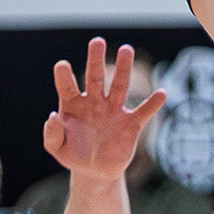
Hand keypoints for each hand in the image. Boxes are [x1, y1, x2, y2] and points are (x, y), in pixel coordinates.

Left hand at [44, 41, 166, 180]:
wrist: (95, 172)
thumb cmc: (73, 155)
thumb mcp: (56, 148)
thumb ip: (52, 134)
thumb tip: (54, 117)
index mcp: (73, 105)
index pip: (67, 86)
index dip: (64, 76)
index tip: (62, 65)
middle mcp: (94, 102)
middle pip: (96, 77)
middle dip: (96, 59)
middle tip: (97, 42)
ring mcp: (113, 111)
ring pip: (120, 85)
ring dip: (124, 68)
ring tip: (126, 49)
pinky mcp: (131, 124)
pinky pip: (144, 111)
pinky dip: (153, 103)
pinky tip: (162, 93)